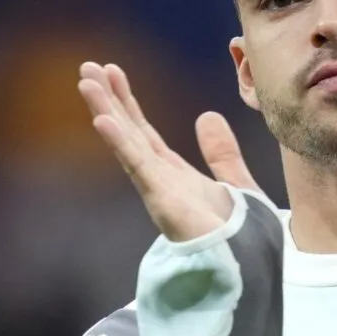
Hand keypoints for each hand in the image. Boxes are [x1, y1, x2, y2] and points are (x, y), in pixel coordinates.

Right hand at [77, 62, 260, 241]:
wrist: (250, 268)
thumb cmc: (241, 239)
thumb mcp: (236, 183)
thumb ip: (222, 154)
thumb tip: (207, 116)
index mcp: (175, 176)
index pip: (145, 133)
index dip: (128, 103)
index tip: (113, 73)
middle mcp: (162, 181)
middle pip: (130, 133)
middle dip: (110, 101)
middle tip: (87, 67)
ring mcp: (160, 191)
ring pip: (128, 144)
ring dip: (106, 112)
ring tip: (86, 82)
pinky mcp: (164, 202)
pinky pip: (140, 167)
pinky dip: (121, 143)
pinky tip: (103, 120)